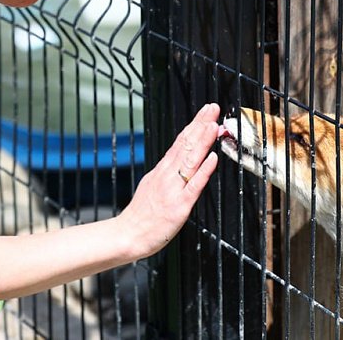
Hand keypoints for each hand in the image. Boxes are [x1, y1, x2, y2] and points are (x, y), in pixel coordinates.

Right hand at [118, 103, 221, 257]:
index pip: (180, 142)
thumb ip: (167, 171)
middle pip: (186, 145)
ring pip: (190, 160)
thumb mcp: (151, 184)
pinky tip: (212, 158)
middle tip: (212, 108)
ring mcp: (173, 189)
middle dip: (201, 125)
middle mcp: (167, 175)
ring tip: (213, 125)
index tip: (205, 112)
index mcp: (161, 170)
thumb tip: (180, 157)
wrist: (129, 234)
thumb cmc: (142, 214)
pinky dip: (204, 170)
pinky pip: (194, 185)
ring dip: (203, 141)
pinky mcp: (180, 205)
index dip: (194, 125)